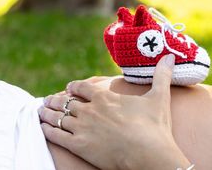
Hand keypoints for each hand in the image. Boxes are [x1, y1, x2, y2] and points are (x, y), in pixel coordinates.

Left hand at [39, 54, 190, 169]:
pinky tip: (41, 127)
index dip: (74, 87)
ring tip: (41, 110)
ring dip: (48, 112)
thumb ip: (162, 76)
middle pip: (66, 101)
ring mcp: (83, 128)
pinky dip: (47, 129)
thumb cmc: (154, 126)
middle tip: (49, 99)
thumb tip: (170, 57)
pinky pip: (56, 135)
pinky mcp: (79, 146)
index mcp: (105, 97)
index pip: (82, 87)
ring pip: (58, 116)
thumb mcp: (159, 97)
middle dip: (57, 99)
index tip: (70, 88)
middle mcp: (90, 110)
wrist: (149, 154)